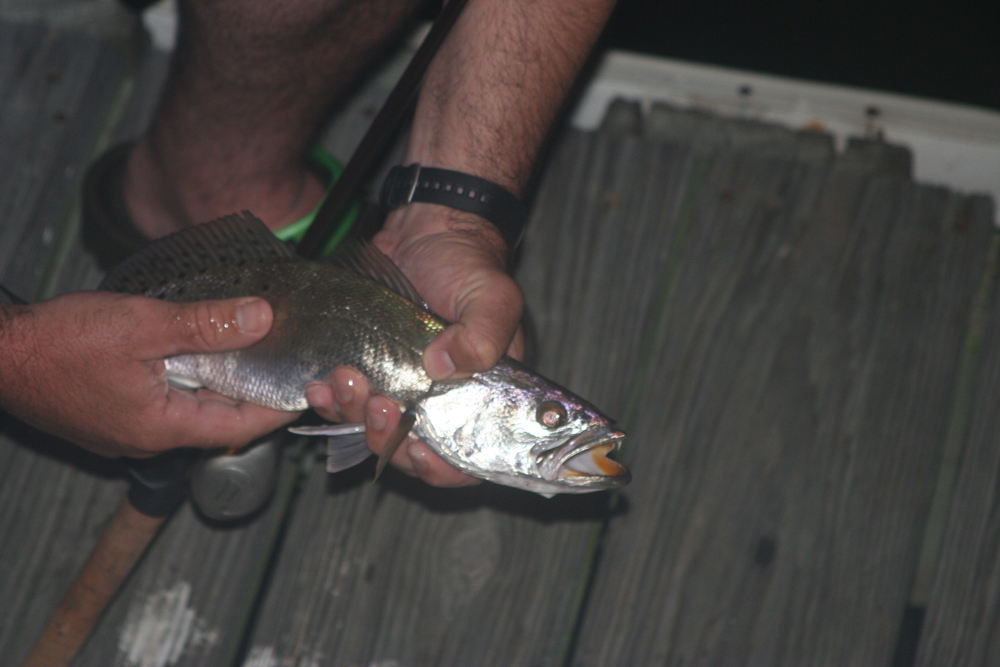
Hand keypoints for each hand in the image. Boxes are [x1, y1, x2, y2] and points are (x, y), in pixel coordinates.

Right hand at [0, 291, 297, 457]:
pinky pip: (165, 401)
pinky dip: (189, 379)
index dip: (277, 408)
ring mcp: (128, 431)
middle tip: (283, 362)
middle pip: (218, 419)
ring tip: (249, 350)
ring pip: (191, 409)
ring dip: (219, 382)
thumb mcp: (142, 325)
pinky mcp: (113, 416)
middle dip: (252, 391)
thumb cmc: (57, 344)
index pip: (240, 426)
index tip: (306, 390)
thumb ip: (205, 325)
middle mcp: (148, 439)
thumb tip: (261, 318)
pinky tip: (197, 351)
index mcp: (161, 427)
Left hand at [305, 203, 524, 486]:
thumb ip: (483, 334)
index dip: (440, 466)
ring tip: (344, 381)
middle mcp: (440, 403)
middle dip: (387, 438)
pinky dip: (330, 401)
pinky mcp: (367, 370)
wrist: (427, 230)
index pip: (466, 457)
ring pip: (372, 431)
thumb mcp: (493, 295)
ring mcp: (400, 389)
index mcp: (480, 398)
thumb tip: (444, 368)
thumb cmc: (470, 264)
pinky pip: (345, 403)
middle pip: (412, 451)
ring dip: (354, 417)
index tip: (416, 448)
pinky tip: (320, 382)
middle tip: (377, 405)